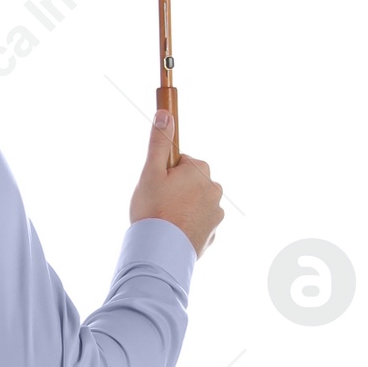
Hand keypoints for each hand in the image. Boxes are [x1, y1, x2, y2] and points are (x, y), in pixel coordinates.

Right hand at [129, 109, 223, 259]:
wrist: (161, 252)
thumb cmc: (154, 209)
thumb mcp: (151, 172)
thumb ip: (159, 142)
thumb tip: (165, 114)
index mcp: (200, 170)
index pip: (182, 162)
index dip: (166, 173)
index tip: (157, 186)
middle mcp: (214, 189)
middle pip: (191, 182)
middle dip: (176, 190)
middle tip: (158, 203)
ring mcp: (216, 212)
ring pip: (195, 203)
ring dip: (183, 208)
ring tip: (165, 221)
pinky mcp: (214, 232)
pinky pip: (198, 222)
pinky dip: (188, 225)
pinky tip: (173, 232)